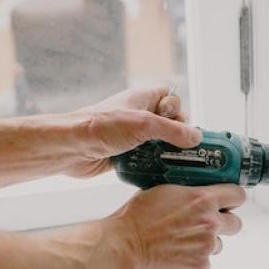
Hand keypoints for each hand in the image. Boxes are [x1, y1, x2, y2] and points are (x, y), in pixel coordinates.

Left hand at [61, 87, 199, 177]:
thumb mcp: (145, 125)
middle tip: (174, 147)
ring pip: (160, 143)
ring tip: (168, 161)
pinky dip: (155, 164)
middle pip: (170, 124)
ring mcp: (133, 134)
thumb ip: (174, 131)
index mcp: (144, 97)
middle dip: (175, 137)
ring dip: (166, 153)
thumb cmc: (103, 127)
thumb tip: (196, 137)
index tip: (175, 124)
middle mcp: (139, 114)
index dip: (178, 111)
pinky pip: (149, 158)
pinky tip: (157, 171)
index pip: (172, 99)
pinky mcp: (127, 153)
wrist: (71, 148)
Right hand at [107, 184, 245, 268]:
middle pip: (235, 223)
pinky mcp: (199, 265)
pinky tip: (177, 255)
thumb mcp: (164, 191)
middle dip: (223, 223)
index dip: (232, 199)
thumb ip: (187, 193)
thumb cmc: (136, 218)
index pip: (237, 195)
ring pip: (218, 244)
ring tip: (182, 242)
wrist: (123, 246)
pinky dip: (194, 259)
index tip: (228, 202)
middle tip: (205, 225)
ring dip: (205, 243)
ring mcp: (206, 246)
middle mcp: (210, 222)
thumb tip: (194, 194)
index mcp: (202, 199)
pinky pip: (205, 262)